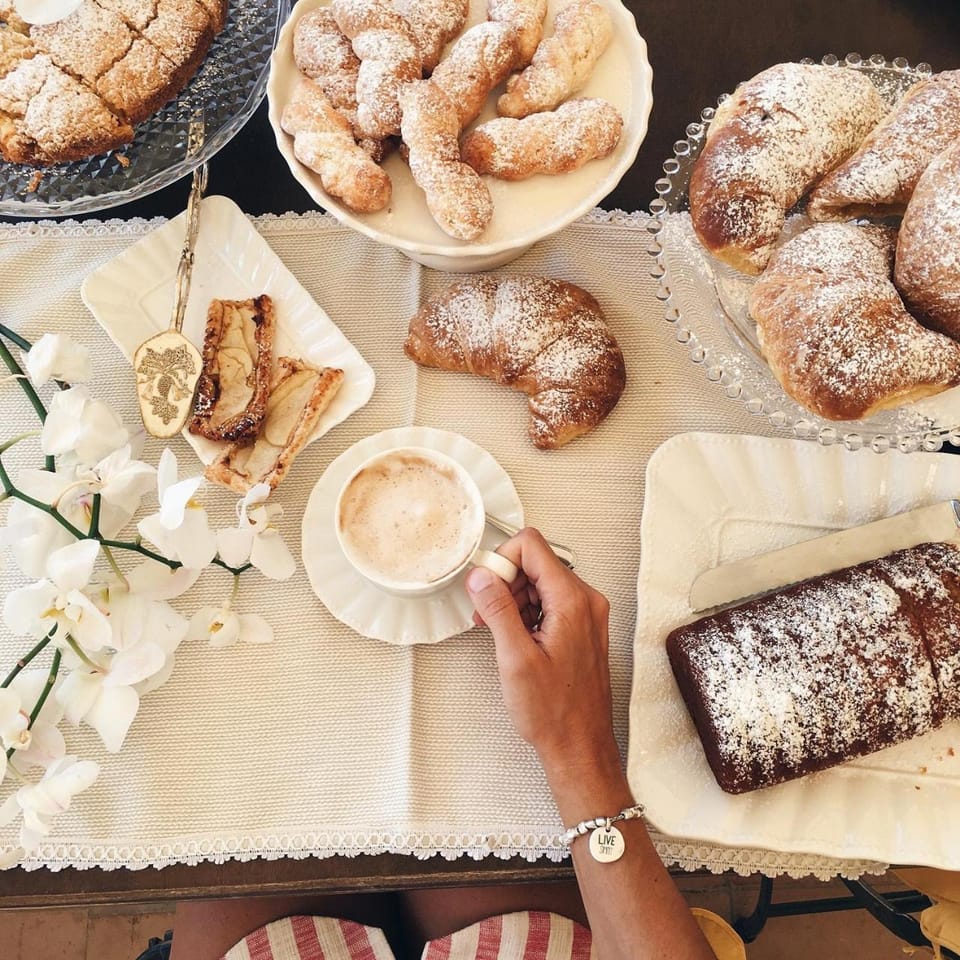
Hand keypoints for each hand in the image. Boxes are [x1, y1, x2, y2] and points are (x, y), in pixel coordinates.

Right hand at [465, 528, 620, 784]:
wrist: (580, 747)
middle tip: (486, 613)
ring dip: (514, 599)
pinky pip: (550, 602)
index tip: (485, 588)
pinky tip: (514, 638)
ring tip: (498, 630)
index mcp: (573, 601)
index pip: (532, 546)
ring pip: (541, 582)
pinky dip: (528, 612)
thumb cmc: (555, 713)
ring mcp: (587, 614)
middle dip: (505, 582)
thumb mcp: (515, 658)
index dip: (502, 561)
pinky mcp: (582, 628)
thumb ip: (498, 609)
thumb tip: (482, 576)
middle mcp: (586, 601)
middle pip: (536, 562)